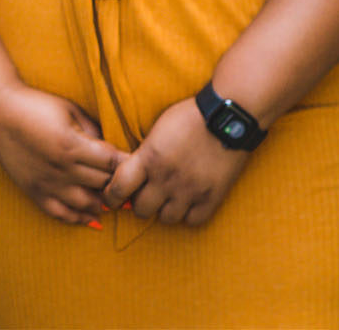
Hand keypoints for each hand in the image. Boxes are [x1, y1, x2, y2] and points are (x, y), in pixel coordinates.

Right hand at [0, 85, 126, 224]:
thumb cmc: (34, 105)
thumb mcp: (69, 109)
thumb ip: (93, 130)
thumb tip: (113, 150)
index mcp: (72, 145)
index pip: (113, 163)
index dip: (129, 165)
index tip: (138, 165)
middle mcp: (62, 168)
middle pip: (103, 184)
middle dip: (118, 183)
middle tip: (129, 183)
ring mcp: (47, 183)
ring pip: (86, 204)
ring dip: (103, 203)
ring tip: (112, 200)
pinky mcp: (33, 190)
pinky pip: (60, 213)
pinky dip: (78, 218)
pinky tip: (90, 217)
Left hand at [103, 96, 251, 225]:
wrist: (227, 116)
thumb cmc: (190, 116)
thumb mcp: (157, 130)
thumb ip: (144, 154)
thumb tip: (131, 172)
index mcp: (148, 159)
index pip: (118, 189)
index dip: (111, 197)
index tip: (111, 198)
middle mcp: (166, 179)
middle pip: (141, 210)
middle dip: (140, 203)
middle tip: (145, 195)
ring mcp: (190, 191)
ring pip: (166, 219)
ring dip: (164, 210)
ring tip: (168, 198)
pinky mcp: (212, 197)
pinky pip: (193, 221)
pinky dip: (188, 214)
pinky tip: (188, 202)